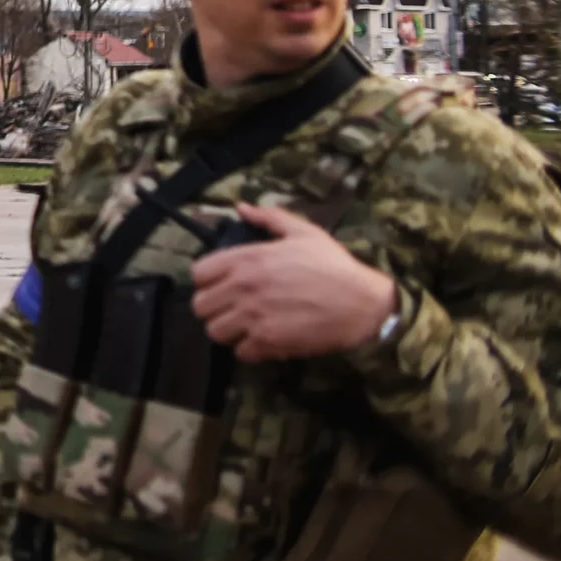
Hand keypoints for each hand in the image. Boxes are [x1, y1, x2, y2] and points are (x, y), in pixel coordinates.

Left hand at [190, 204, 397, 363]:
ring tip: (245, 326)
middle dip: (214, 307)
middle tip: (232, 307)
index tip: (221, 284)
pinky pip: (240, 353)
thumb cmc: (334, 265)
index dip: (208, 280)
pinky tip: (263, 340)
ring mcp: (254, 317)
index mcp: (246, 258)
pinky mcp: (269, 342)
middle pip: (200, 306)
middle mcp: (243, 287)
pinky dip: (249, 349)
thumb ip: (268, 218)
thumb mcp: (303, 232)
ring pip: (215, 331)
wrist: (363, 302)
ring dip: (228, 330)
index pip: (198, 273)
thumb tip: (241, 207)